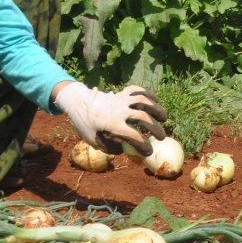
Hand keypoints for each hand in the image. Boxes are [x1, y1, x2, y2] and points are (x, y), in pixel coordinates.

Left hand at [53, 83, 167, 155]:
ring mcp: (121, 100)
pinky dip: (147, 93)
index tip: (149, 152)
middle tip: (162, 137)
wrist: (77, 101)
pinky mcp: (121, 93)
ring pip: (144, 101)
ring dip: (156, 108)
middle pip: (144, 118)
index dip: (144, 146)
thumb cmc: (85, 124)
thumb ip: (110, 147)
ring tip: (164, 117)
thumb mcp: (93, 140)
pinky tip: (155, 99)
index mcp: (113, 124)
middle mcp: (120, 111)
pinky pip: (137, 90)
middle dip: (156, 128)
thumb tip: (124, 151)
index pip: (134, 136)